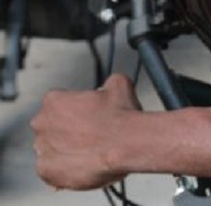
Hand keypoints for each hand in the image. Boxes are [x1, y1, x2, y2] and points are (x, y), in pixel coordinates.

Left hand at [31, 74, 142, 189]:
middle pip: (50, 126)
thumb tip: (112, 83)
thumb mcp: (120, 86)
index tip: (88, 116)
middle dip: (66, 130)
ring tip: (89, 152)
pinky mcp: (46, 170)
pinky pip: (51, 169)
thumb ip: (109, 82)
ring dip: (65, 150)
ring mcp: (42, 148)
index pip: (58, 103)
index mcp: (54, 100)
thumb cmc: (121, 117)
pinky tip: (83, 165)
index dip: (75, 110)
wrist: (126, 145)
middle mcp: (42, 123)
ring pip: (50, 148)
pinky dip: (64, 169)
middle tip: (89, 135)